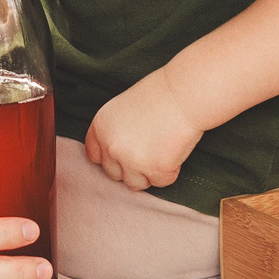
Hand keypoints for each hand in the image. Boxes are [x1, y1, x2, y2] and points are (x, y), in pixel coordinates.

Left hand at [84, 75, 204, 191]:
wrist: (184, 94)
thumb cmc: (159, 94)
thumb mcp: (123, 108)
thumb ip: (115, 132)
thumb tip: (117, 154)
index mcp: (101, 127)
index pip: (94, 156)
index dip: (110, 157)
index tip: (122, 155)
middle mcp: (111, 146)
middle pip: (113, 173)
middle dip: (129, 167)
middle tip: (148, 150)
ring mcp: (131, 161)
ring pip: (135, 183)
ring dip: (148, 173)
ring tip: (162, 150)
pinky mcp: (155, 171)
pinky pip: (160, 182)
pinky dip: (170, 171)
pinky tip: (174, 151)